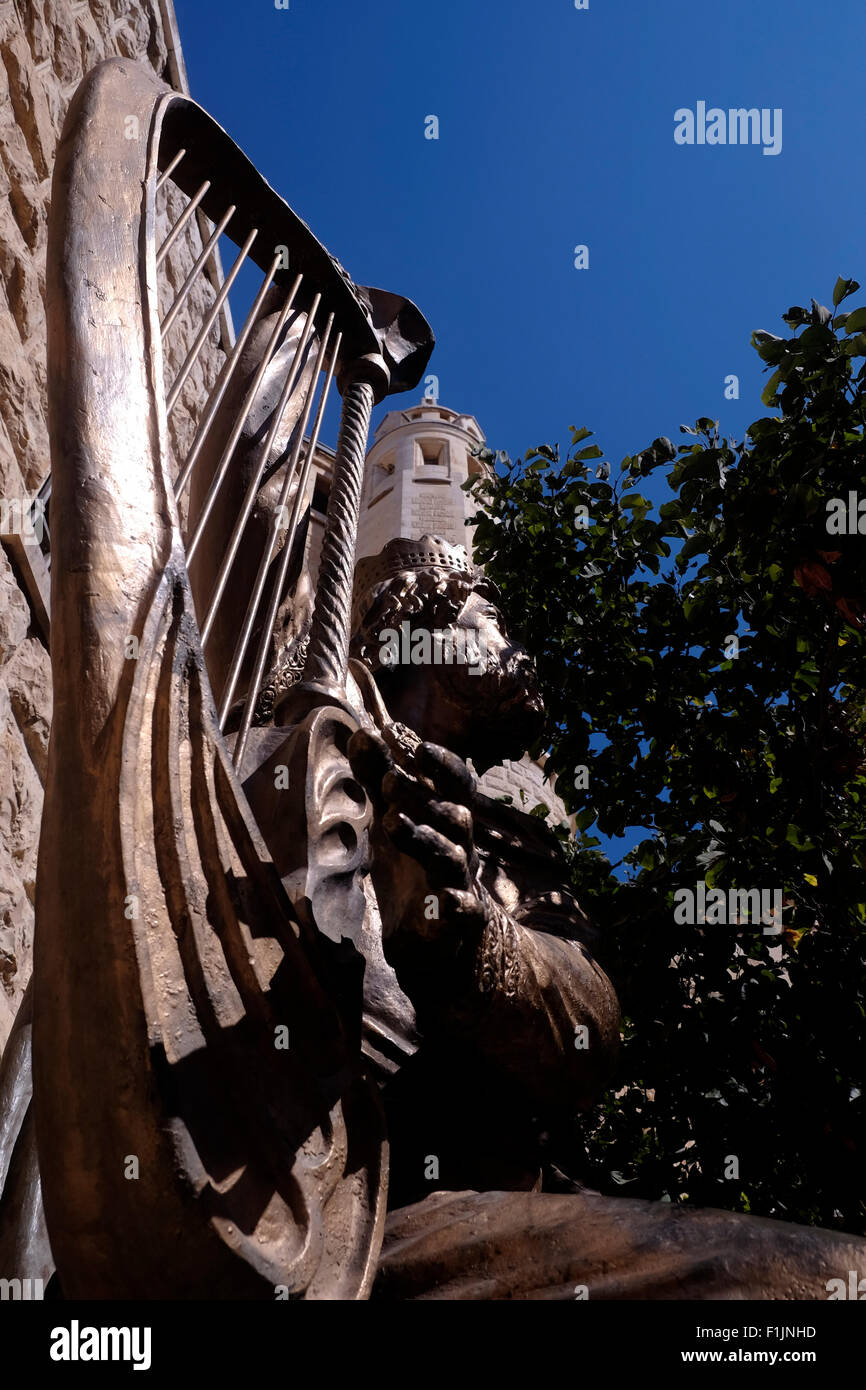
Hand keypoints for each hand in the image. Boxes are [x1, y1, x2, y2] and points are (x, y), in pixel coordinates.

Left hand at [347, 725, 488, 955]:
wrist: (445, 931)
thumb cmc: (419, 863)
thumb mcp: (395, 818)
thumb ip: (380, 779)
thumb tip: (363, 732)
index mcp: (446, 819)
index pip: (456, 785)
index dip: (442, 765)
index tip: (419, 746)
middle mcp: (460, 846)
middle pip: (453, 815)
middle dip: (422, 796)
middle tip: (387, 780)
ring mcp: (461, 882)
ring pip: (453, 857)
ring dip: (426, 838)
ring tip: (394, 823)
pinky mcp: (459, 921)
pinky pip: (465, 911)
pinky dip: (457, 905)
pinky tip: (446, 901)